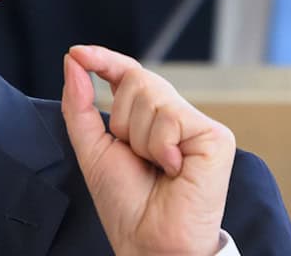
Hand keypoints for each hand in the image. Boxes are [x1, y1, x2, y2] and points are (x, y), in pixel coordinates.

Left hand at [60, 45, 235, 255]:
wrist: (149, 241)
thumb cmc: (125, 204)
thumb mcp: (92, 148)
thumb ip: (79, 105)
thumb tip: (74, 61)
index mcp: (148, 118)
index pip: (128, 74)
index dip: (104, 60)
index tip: (78, 53)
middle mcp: (176, 117)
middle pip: (138, 79)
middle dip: (122, 119)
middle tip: (136, 157)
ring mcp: (198, 125)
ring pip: (153, 96)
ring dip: (140, 139)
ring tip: (156, 167)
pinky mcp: (217, 137)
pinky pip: (171, 118)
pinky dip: (160, 147)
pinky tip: (173, 170)